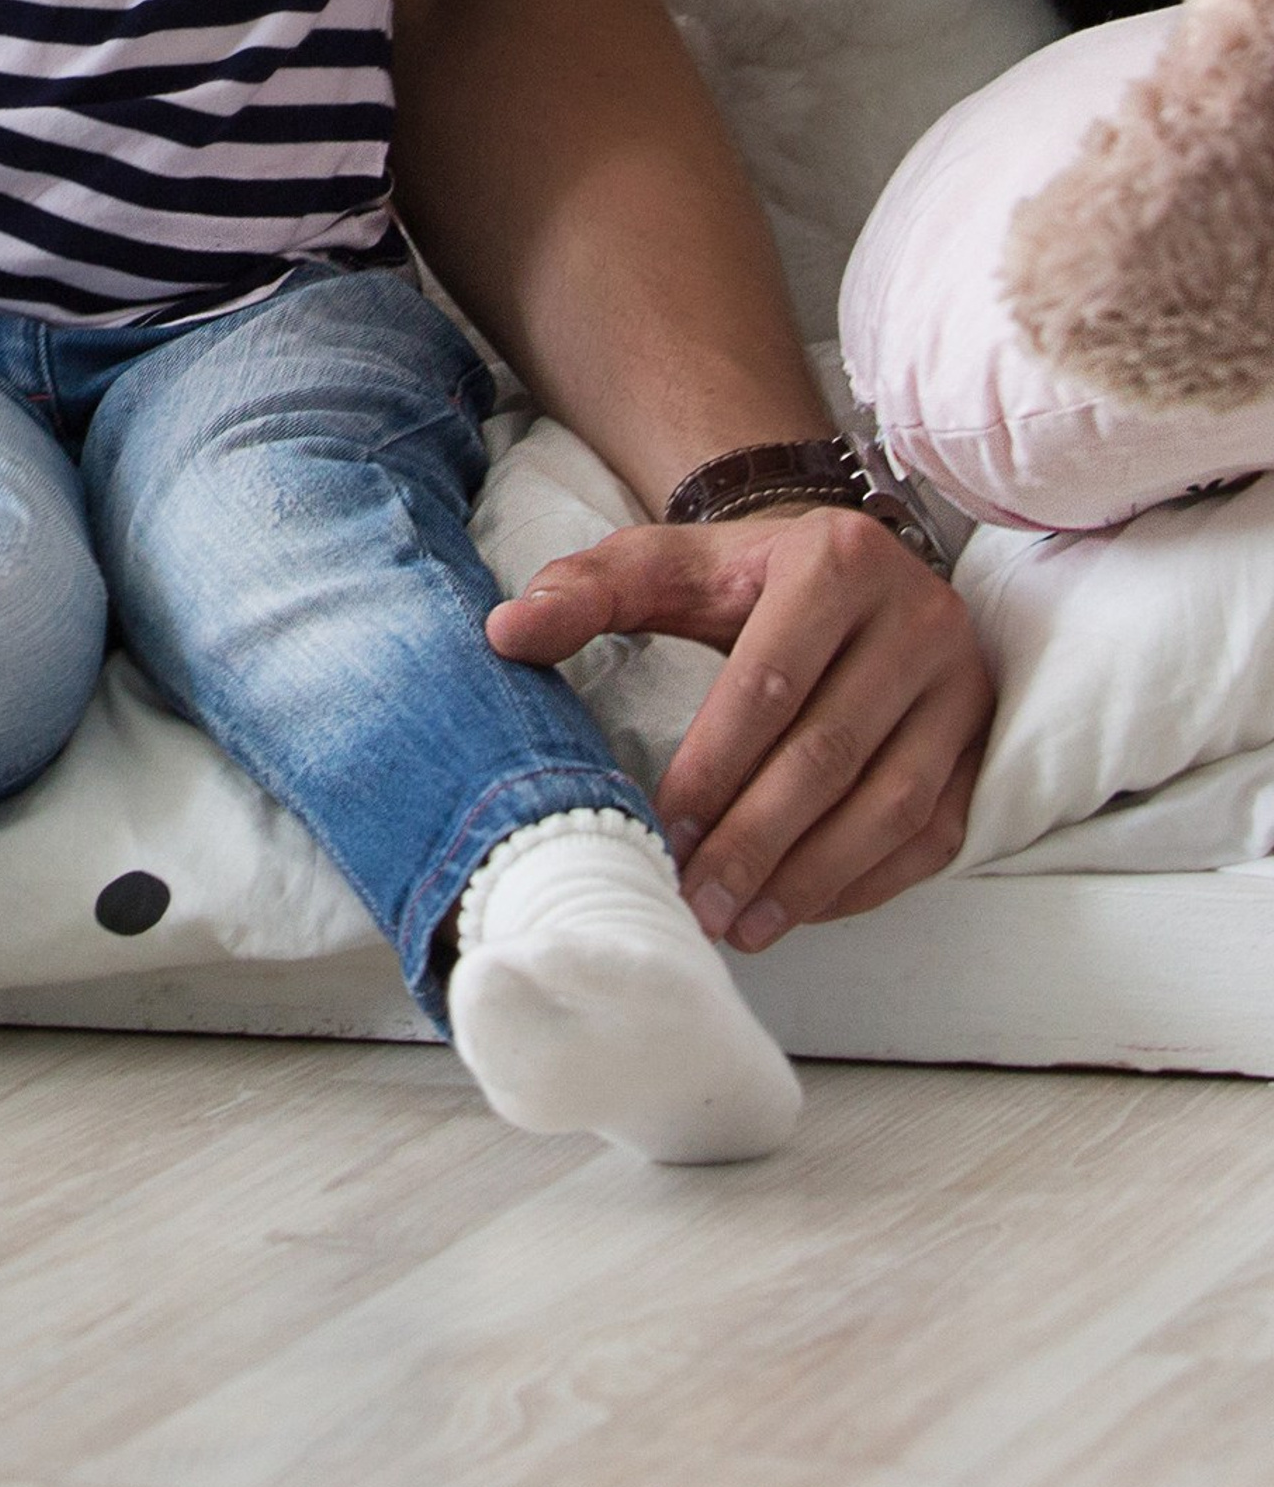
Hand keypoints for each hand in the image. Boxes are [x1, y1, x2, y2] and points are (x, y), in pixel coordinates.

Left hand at [488, 507, 989, 940]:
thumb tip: (506, 633)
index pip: (767, 684)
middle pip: (830, 753)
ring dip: (810, 879)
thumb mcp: (661, 563)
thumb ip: (583, 592)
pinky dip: (865, 883)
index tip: (659, 833)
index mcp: (835, 561)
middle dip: (755, 842)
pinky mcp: (979, 742)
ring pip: (889, 804)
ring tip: (739, 925)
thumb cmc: (738, 577)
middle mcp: (917, 617)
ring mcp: (961, 685)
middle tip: (694, 903)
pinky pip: (930, 832)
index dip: (711, 769)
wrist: (840, 566)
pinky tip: (800, 910)